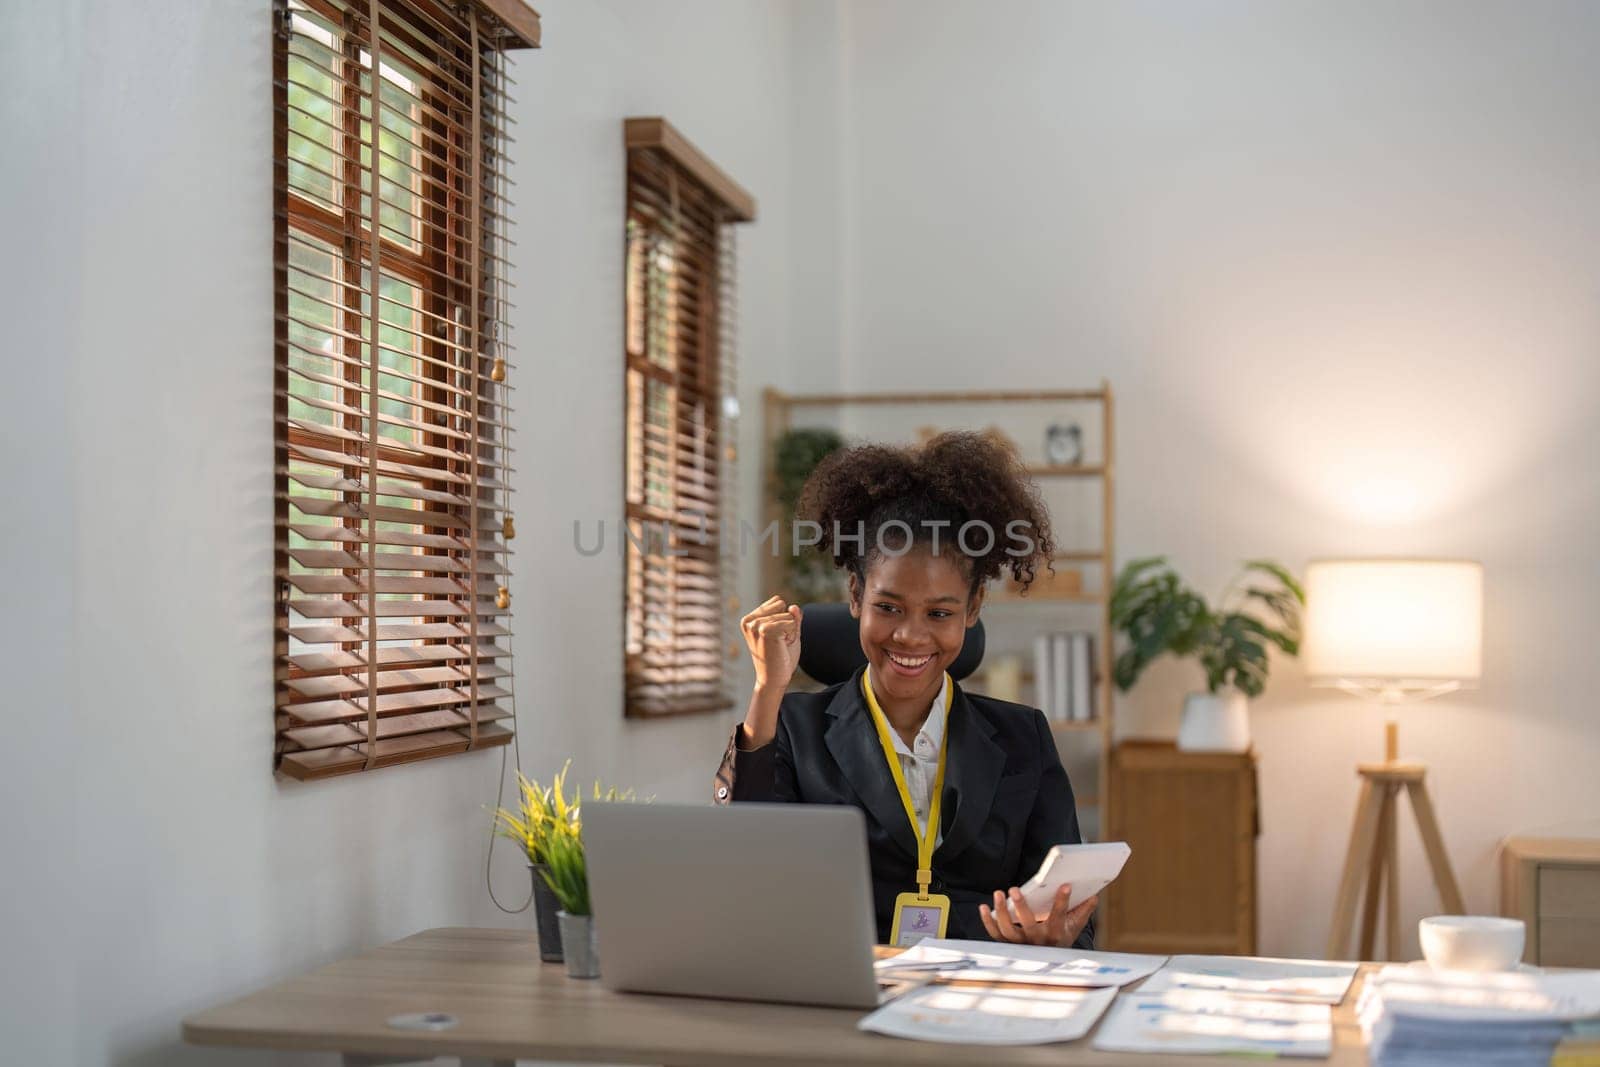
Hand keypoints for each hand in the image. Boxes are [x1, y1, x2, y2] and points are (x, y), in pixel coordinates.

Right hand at [741, 595, 802, 689]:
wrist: (774, 680)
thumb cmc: (780, 658)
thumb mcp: (789, 633)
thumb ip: (793, 618)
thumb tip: (794, 606)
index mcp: (749, 619)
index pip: (777, 602)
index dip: (784, 619)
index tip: (776, 636)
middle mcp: (749, 620)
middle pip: (782, 607)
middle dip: (787, 625)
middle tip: (779, 643)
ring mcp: (755, 625)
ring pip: (787, 614)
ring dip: (789, 631)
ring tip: (779, 646)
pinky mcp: (764, 630)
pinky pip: (790, 622)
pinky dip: (791, 634)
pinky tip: (781, 646)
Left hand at [978, 884, 1097, 947]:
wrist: (1048, 959)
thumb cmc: (1060, 937)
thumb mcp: (1075, 927)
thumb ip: (1083, 911)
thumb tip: (1095, 896)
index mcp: (1055, 934)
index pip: (1059, 917)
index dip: (1063, 902)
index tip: (1066, 885)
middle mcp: (1037, 941)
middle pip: (1028, 925)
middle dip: (1021, 906)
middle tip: (1014, 889)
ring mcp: (1020, 943)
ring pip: (1008, 929)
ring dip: (1001, 911)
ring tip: (998, 893)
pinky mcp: (1007, 943)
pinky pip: (995, 933)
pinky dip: (988, 921)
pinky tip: (983, 907)